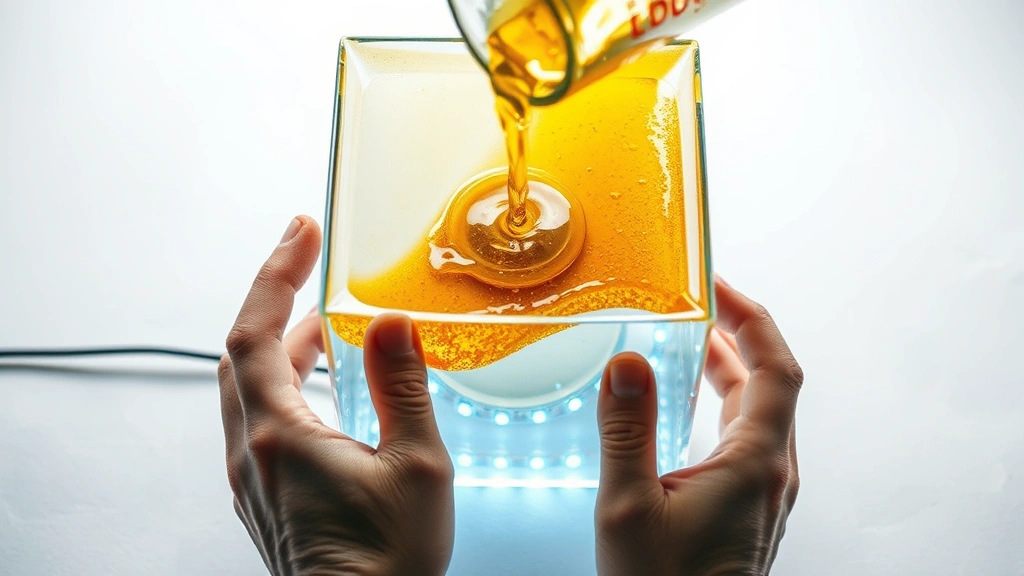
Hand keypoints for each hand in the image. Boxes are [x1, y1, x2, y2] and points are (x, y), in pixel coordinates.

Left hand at [218, 216, 454, 575]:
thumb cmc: (388, 565)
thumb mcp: (416, 467)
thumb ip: (403, 388)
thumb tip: (391, 324)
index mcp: (279, 439)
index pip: (256, 333)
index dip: (275, 274)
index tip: (300, 232)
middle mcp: (252, 455)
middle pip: (242, 354)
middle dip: (276, 301)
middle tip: (310, 265)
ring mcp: (253, 479)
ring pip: (251, 388)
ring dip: (284, 345)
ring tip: (330, 324)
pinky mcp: (266, 496)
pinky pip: (262, 420)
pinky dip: (287, 383)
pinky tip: (327, 389)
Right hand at [595, 276, 802, 575]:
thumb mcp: (628, 506)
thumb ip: (627, 429)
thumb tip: (627, 363)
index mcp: (755, 464)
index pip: (775, 368)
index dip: (752, 318)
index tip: (719, 285)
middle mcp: (772, 474)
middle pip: (771, 384)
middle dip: (738, 335)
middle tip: (701, 303)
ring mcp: (765, 494)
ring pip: (759, 413)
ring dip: (730, 370)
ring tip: (692, 341)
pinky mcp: (750, 510)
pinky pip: (747, 439)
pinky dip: (723, 405)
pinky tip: (689, 406)